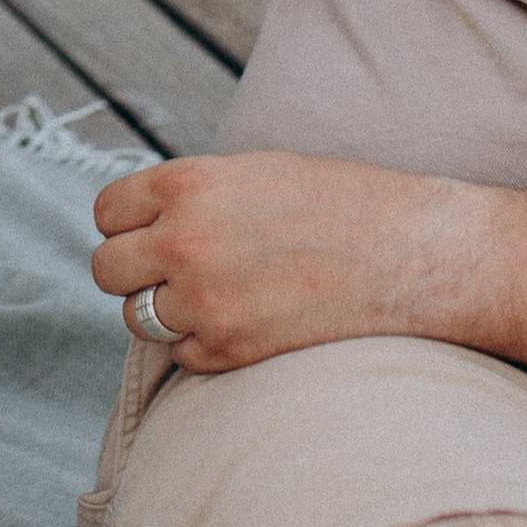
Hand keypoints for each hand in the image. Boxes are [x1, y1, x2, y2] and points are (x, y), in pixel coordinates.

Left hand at [91, 150, 488, 372]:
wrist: (419, 255)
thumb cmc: (345, 206)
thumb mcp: (256, 172)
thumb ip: (193, 195)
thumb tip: (142, 223)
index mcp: (189, 183)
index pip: (107, 212)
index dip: (130, 224)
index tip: (154, 232)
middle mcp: (184, 240)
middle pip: (108, 269)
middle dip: (137, 272)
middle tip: (179, 272)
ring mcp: (204, 300)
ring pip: (136, 318)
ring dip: (166, 311)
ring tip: (220, 297)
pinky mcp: (230, 351)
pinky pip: (181, 355)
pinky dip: (203, 345)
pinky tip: (249, 323)